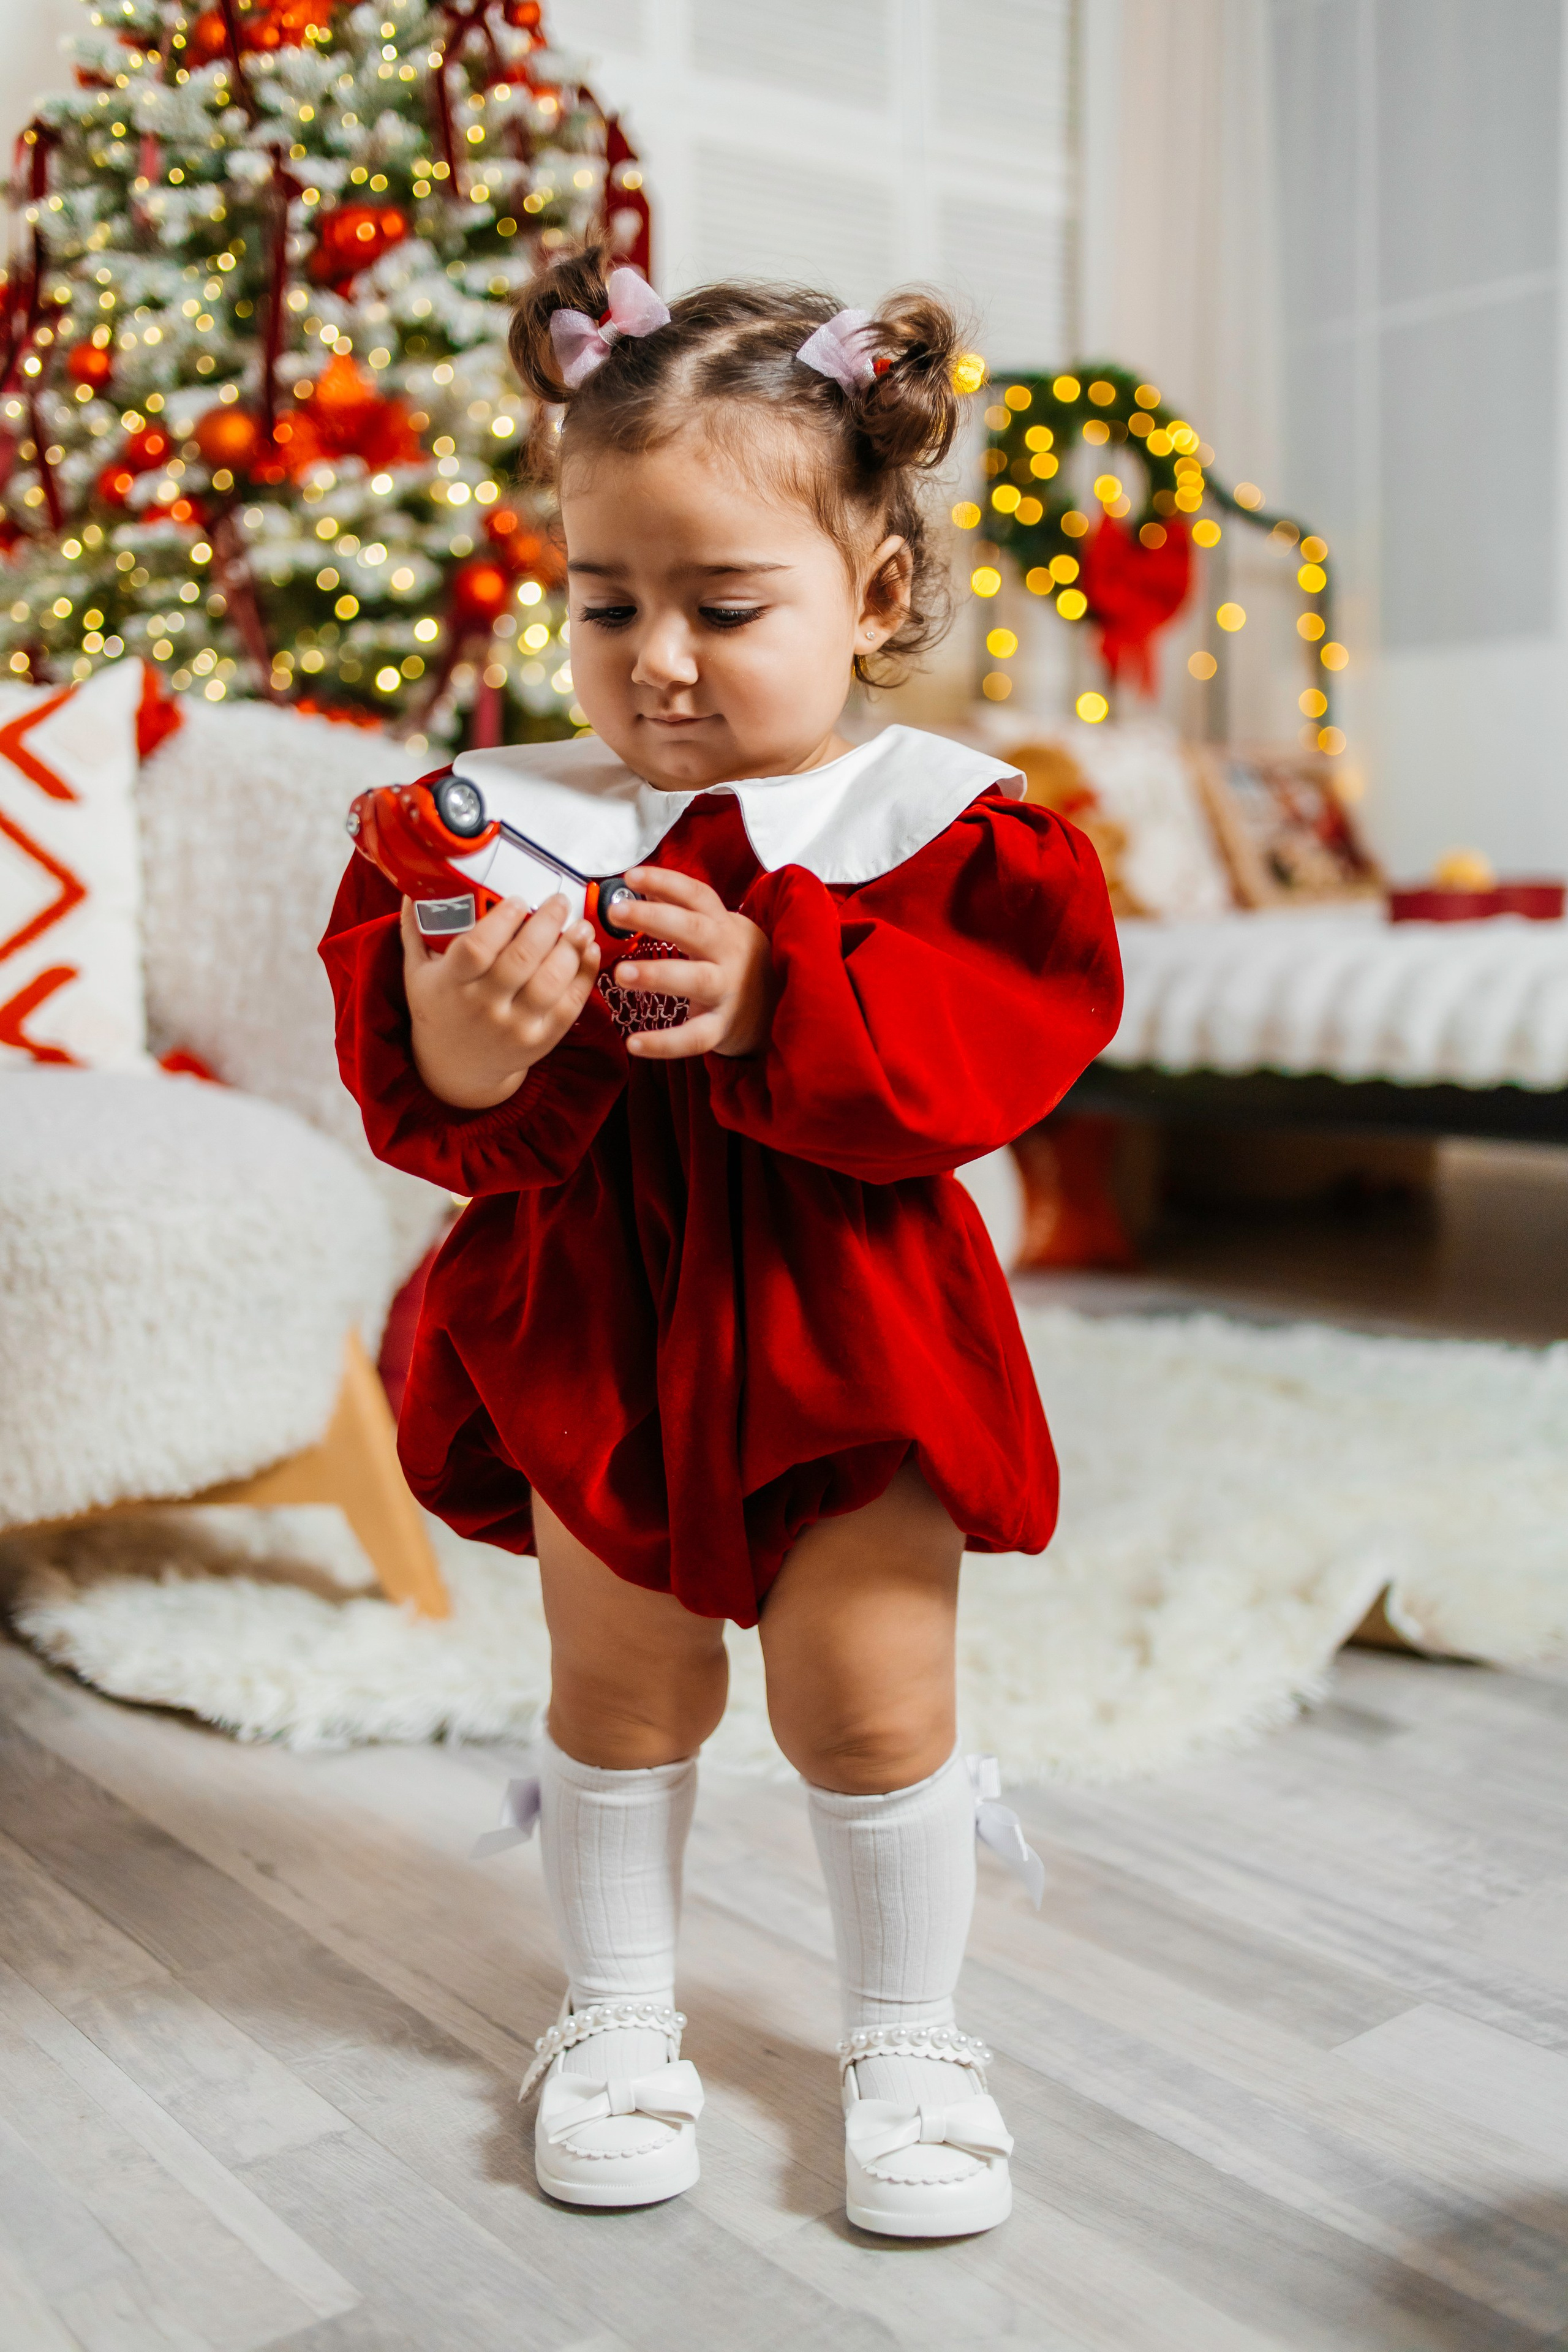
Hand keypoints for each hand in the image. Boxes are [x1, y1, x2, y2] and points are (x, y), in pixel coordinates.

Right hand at [402, 894, 600, 1108]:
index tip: (518, 900)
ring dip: (571, 949)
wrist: (456, 1067)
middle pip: (521, 960)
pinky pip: (569, 1006)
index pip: (477, 949)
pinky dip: (584, 976)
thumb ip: (415, 930)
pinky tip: (589, 953)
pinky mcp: (540, 1040)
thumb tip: (413, 887)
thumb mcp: (417, 973)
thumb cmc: (440, 1010)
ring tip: (581, 926)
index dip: (501, 922)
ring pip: (550, 982)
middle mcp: (483, 1007)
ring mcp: (514, 1027)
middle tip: (559, 901)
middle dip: (547, 924)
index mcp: (451, 985)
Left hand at [610, 866, 775, 1060]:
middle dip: (654, 918)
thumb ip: (683, 911)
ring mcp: (728, 991)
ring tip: (620, 973)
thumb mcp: (720, 930)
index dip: (665, 883)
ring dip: (657, 975)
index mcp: (724, 925)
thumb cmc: (736, 963)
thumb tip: (640, 888)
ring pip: (695, 980)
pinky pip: (694, 1037)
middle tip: (616, 912)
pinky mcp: (723, 1027)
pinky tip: (633, 1043)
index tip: (630, 876)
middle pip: (694, 930)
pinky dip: (665, 1042)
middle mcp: (728, 954)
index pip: (696, 895)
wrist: (779, 1008)